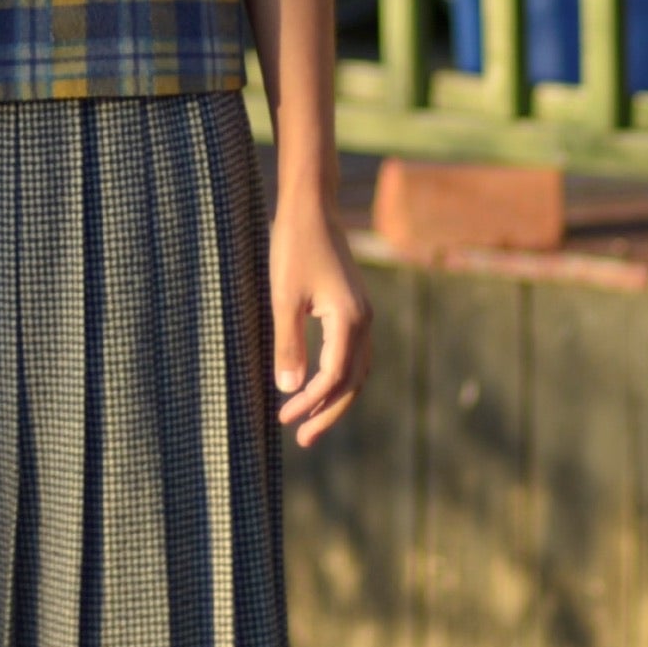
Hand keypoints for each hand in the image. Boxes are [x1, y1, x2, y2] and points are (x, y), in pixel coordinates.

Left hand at [269, 192, 370, 447]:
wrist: (312, 208)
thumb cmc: (293, 248)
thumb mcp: (283, 297)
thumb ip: (288, 344)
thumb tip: (288, 388)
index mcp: (351, 320)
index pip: (334, 378)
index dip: (311, 404)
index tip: (284, 419)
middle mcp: (365, 320)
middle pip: (353, 382)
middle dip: (328, 412)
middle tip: (302, 438)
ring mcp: (363, 314)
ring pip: (358, 370)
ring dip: (336, 398)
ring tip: (311, 420)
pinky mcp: (354, 307)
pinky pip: (355, 354)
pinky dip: (340, 376)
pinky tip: (318, 385)